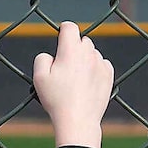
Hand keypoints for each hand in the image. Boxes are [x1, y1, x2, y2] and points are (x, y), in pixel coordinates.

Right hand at [31, 22, 114, 140]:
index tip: (61, 37)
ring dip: (84, 59)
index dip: (63, 29)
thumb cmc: (57, 99)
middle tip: (64, 66)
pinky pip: (101, 64)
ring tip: (75, 78)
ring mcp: (100, 63)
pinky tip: (86, 82)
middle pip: (82, 40)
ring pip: (92, 52)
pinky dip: (94, 68)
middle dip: (74, 47)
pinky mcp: (108, 74)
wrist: (78, 120)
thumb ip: (42, 58)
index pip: (70, 27)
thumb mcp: (39, 78)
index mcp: (70, 50)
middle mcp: (88, 53)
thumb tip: (50, 55)